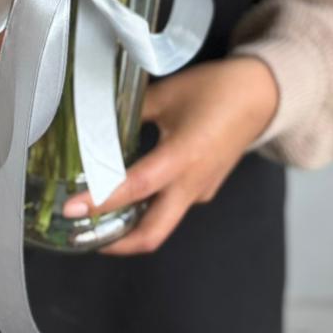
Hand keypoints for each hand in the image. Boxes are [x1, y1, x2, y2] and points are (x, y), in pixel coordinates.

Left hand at [61, 56, 278, 254]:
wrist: (261, 96)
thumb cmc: (214, 90)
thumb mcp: (167, 93)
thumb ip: (131, 111)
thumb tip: (97, 120)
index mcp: (183, 158)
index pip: (136, 188)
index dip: (102, 201)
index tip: (71, 208)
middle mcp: (192, 185)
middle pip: (152, 233)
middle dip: (115, 242)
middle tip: (81, 232)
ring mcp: (200, 191)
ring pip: (161, 223)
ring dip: (130, 226)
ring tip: (96, 214)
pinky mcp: (204, 189)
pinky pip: (172, 207)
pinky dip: (147, 207)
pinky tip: (127, 191)